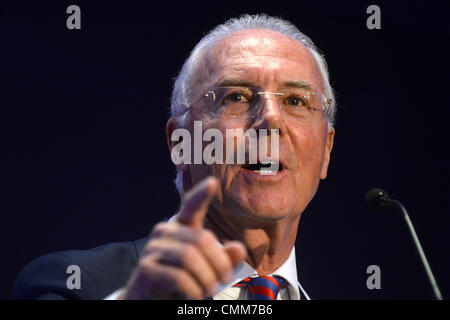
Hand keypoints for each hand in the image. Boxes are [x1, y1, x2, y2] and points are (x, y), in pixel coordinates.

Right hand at [121, 177, 246, 298]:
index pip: (190, 206)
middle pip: (201, 239)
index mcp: (180, 227)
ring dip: (207, 279)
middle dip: (219, 263)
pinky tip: (195, 296)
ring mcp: (153, 248)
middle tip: (225, 280)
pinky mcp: (146, 268)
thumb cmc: (181, 281)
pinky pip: (178, 277)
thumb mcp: (206, 270)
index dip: (201, 195)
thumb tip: (239, 248)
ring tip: (210, 290)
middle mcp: (165, 232)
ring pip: (190, 257)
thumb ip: (223, 258)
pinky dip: (193, 290)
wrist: (149, 300)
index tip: (212, 182)